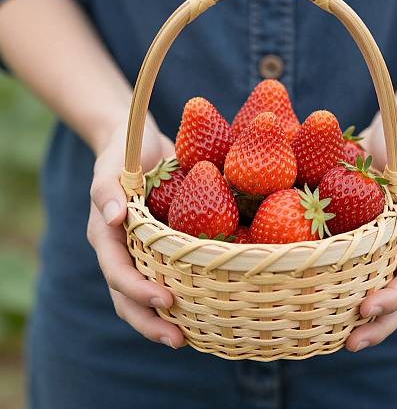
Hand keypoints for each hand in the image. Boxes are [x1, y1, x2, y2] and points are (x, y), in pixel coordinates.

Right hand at [87, 120, 183, 348]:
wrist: (143, 145)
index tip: (164, 300)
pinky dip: (181, 296)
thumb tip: (114, 218)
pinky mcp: (162, 247)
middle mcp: (123, 250)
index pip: (117, 271)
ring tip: (187, 338)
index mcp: (107, 234)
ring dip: (162, 319)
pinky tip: (202, 309)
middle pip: (127, 296)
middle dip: (149, 320)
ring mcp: (141, 252)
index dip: (136, 289)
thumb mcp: (115, 164)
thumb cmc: (127, 152)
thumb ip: (108, 189)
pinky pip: (167, 276)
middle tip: (177, 339)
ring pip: (146, 293)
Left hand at [345, 118, 396, 351]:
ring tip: (338, 339)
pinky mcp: (364, 242)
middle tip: (351, 343)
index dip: (393, 297)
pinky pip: (357, 272)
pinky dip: (345, 292)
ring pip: (377, 290)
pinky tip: (323, 305)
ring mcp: (384, 248)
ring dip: (362, 318)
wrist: (389, 139)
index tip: (366, 308)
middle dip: (379, 324)